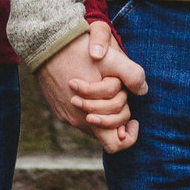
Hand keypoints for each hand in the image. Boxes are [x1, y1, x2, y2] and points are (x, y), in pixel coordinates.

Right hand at [37, 22, 147, 153]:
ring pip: (93, 121)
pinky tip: (89, 84)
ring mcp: (65, 115)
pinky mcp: (57, 108)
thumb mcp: (112, 59)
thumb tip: (144, 90)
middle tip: (119, 91)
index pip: (115, 144)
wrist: (45, 44)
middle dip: (118, 113)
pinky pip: (79, 114)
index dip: (128, 135)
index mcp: (92, 116)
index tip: (133, 118)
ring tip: (104, 85)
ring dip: (103, 107)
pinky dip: (88, 104)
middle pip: (108, 130)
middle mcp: (77, 121)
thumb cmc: (79, 51)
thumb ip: (132, 75)